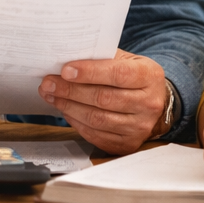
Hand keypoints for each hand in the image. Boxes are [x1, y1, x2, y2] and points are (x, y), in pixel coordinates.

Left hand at [40, 49, 167, 153]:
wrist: (155, 102)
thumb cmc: (134, 77)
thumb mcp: (126, 60)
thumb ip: (102, 58)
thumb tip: (67, 59)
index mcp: (149, 76)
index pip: (118, 74)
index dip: (90, 72)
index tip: (65, 70)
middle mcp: (148, 104)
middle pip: (104, 98)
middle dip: (71, 91)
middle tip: (48, 83)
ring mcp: (140, 127)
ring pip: (97, 119)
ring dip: (69, 107)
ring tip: (51, 96)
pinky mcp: (128, 144)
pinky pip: (96, 135)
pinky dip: (76, 122)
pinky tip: (65, 110)